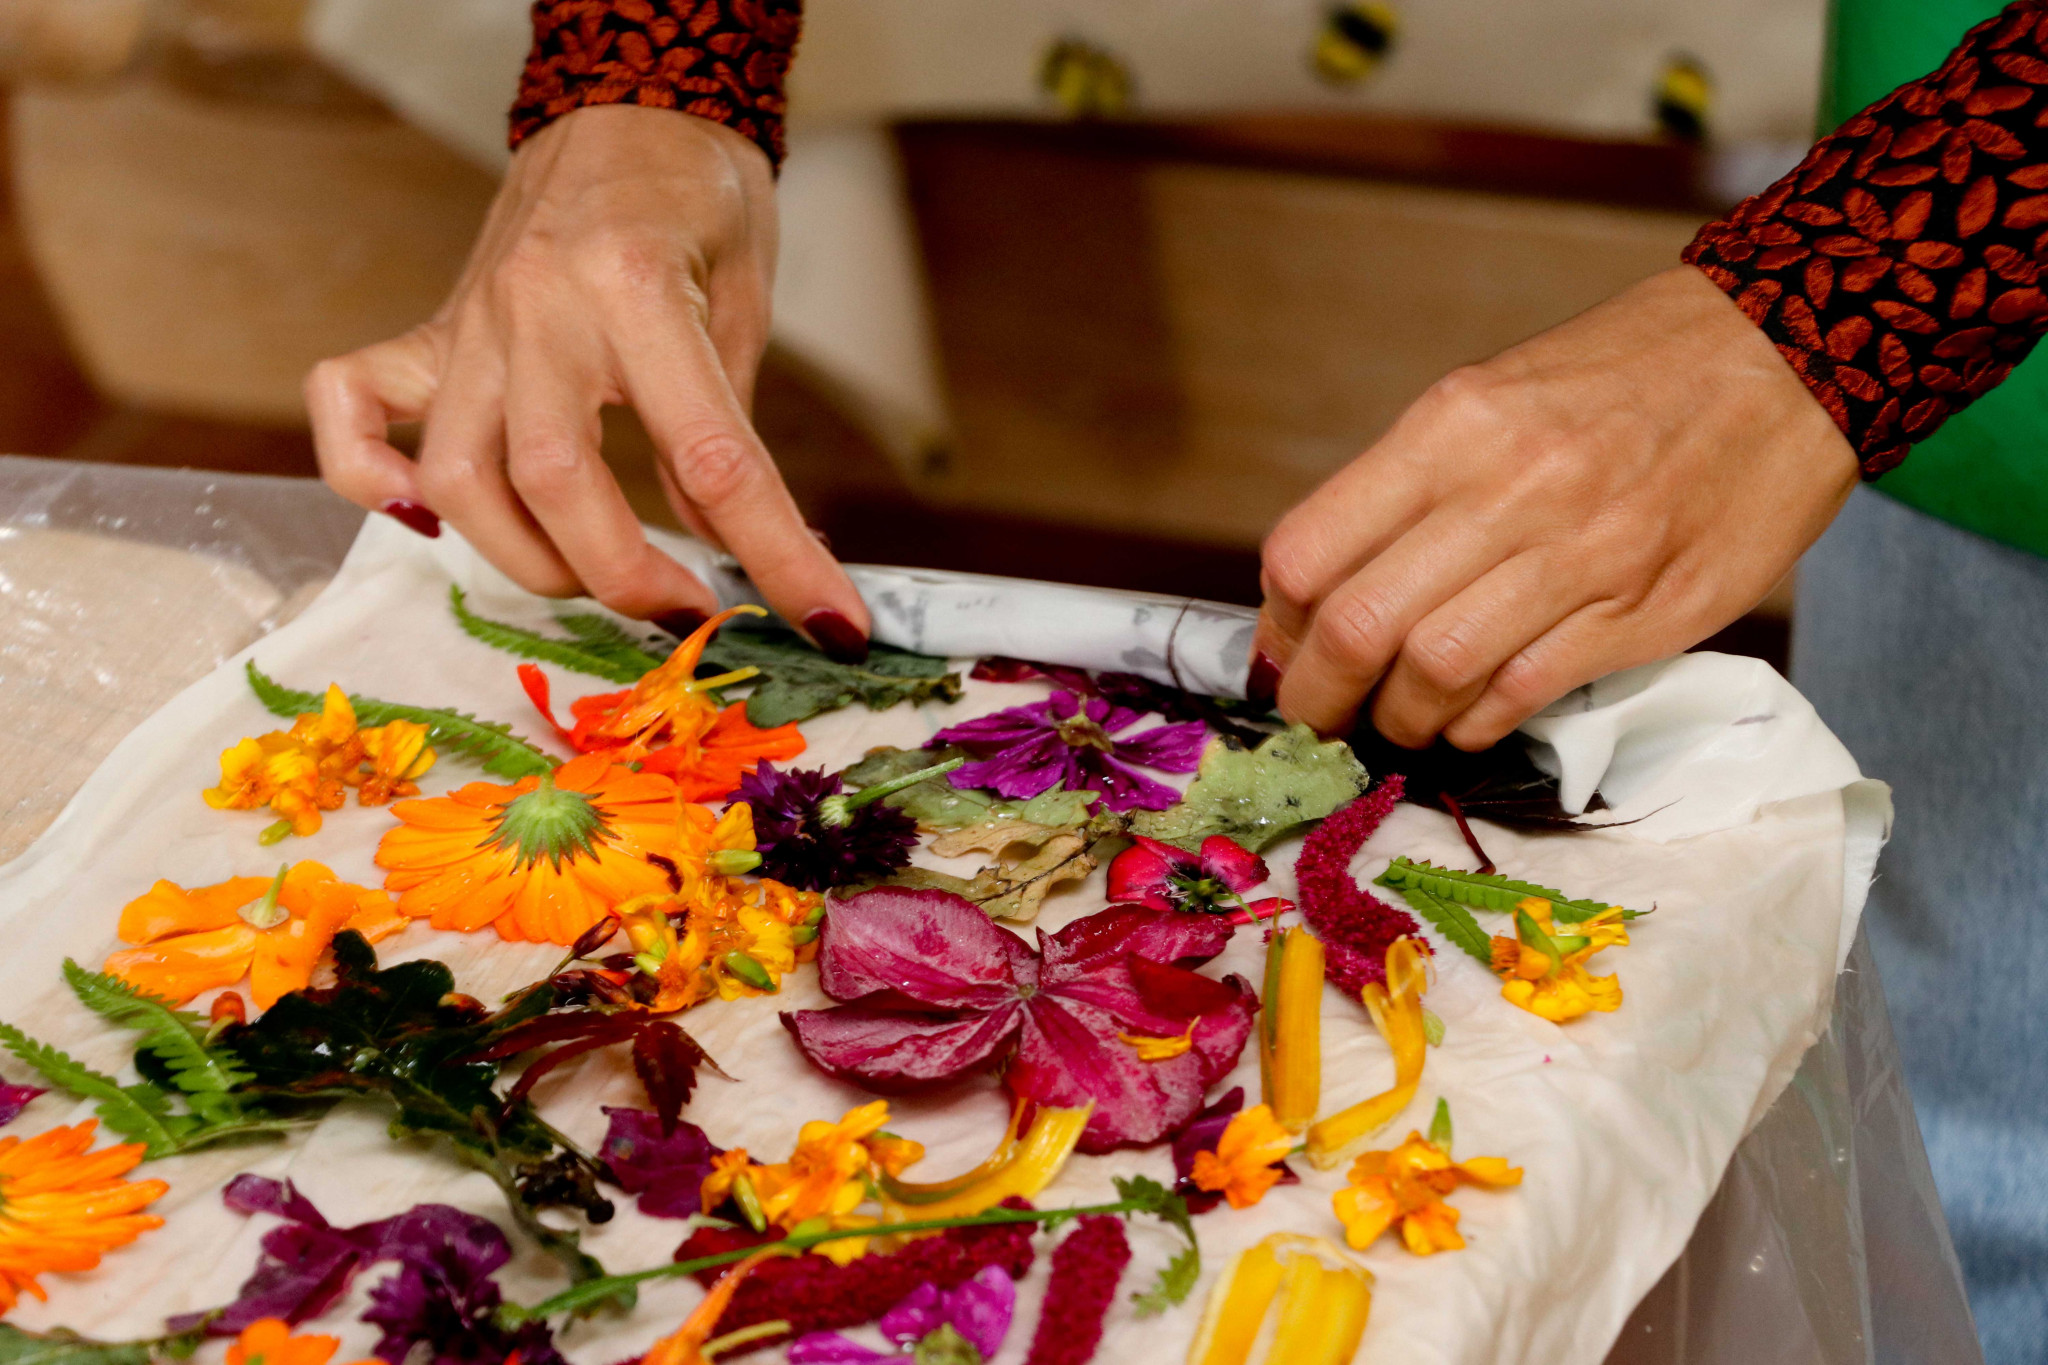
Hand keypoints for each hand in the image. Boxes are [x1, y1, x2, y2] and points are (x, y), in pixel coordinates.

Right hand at [306, 105, 870, 655]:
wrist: (626, 102)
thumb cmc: (697, 196)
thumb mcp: (746, 304)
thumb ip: (726, 432)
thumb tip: (728, 549)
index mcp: (637, 289)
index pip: (713, 460)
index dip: (778, 558)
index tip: (828, 624)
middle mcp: (538, 307)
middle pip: (555, 482)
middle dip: (627, 576)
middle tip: (689, 615)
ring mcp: (472, 321)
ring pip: (459, 476)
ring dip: (525, 557)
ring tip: (593, 577)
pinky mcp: (432, 331)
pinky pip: (351, 403)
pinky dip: (370, 474)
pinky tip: (423, 518)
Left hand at [1254, 265, 1859, 748]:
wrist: (1785, 353)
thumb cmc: (1623, 377)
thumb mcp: (1494, 395)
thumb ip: (1413, 489)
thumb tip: (1328, 593)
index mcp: (1452, 427)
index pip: (1310, 552)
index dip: (1280, 625)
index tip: (1287, 653)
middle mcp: (1507, 488)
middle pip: (1359, 627)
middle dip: (1319, 695)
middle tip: (1320, 717)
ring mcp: (1581, 555)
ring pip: (1435, 673)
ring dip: (1399, 720)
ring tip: (1399, 723)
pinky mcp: (1644, 612)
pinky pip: (1521, 692)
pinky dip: (1475, 723)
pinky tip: (1469, 718)